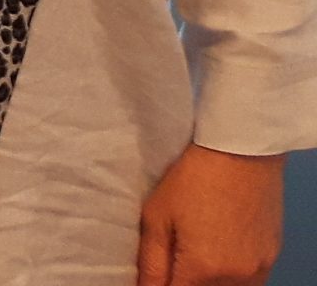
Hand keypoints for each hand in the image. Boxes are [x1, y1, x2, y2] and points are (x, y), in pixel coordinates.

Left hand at [138, 143, 282, 285]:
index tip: (153, 274)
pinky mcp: (273, 256)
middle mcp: (237, 277)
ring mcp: (260, 268)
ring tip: (193, 254)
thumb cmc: (191, 179)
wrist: (241, 150)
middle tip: (173, 256)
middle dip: (182, 282)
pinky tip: (217, 253)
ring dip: (207, 282)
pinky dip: (230, 277)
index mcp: (204, 270)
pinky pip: (249, 281)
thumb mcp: (156, 218)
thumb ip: (151, 264)